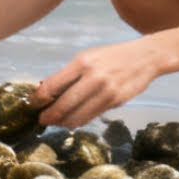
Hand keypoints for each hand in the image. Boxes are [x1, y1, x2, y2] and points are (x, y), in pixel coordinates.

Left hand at [33, 38, 166, 127]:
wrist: (145, 56)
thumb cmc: (111, 57)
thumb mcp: (88, 58)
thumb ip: (69, 75)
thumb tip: (45, 92)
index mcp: (82, 62)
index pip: (52, 85)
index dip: (38, 99)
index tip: (33, 105)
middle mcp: (93, 76)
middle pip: (62, 105)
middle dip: (49, 116)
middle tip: (42, 120)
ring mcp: (106, 90)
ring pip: (77, 115)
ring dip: (63, 122)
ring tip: (57, 122)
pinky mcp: (116, 101)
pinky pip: (91, 116)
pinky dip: (78, 121)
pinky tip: (73, 120)